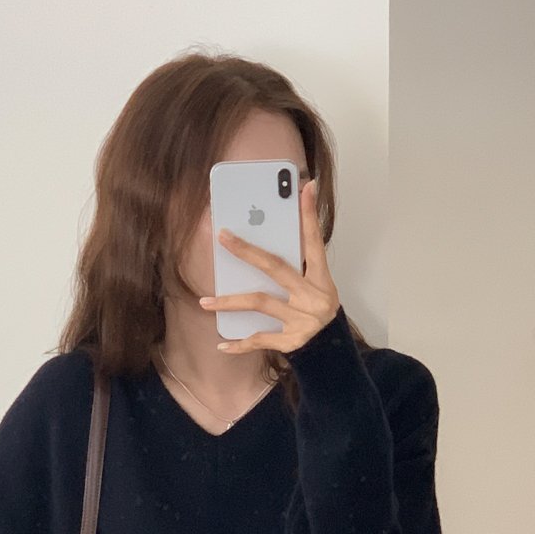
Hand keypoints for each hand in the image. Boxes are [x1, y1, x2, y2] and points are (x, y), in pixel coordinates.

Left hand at [198, 179, 340, 354]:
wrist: (329, 346)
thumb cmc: (314, 306)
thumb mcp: (314, 283)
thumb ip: (295, 262)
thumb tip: (264, 236)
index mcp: (320, 277)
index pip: (314, 241)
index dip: (309, 215)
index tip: (305, 187)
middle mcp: (312, 296)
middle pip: (275, 268)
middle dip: (247, 251)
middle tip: (222, 237)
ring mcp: (301, 319)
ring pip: (260, 303)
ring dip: (230, 302)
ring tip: (205, 302)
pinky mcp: (291, 341)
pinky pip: (259, 339)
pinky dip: (240, 344)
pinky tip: (221, 343)